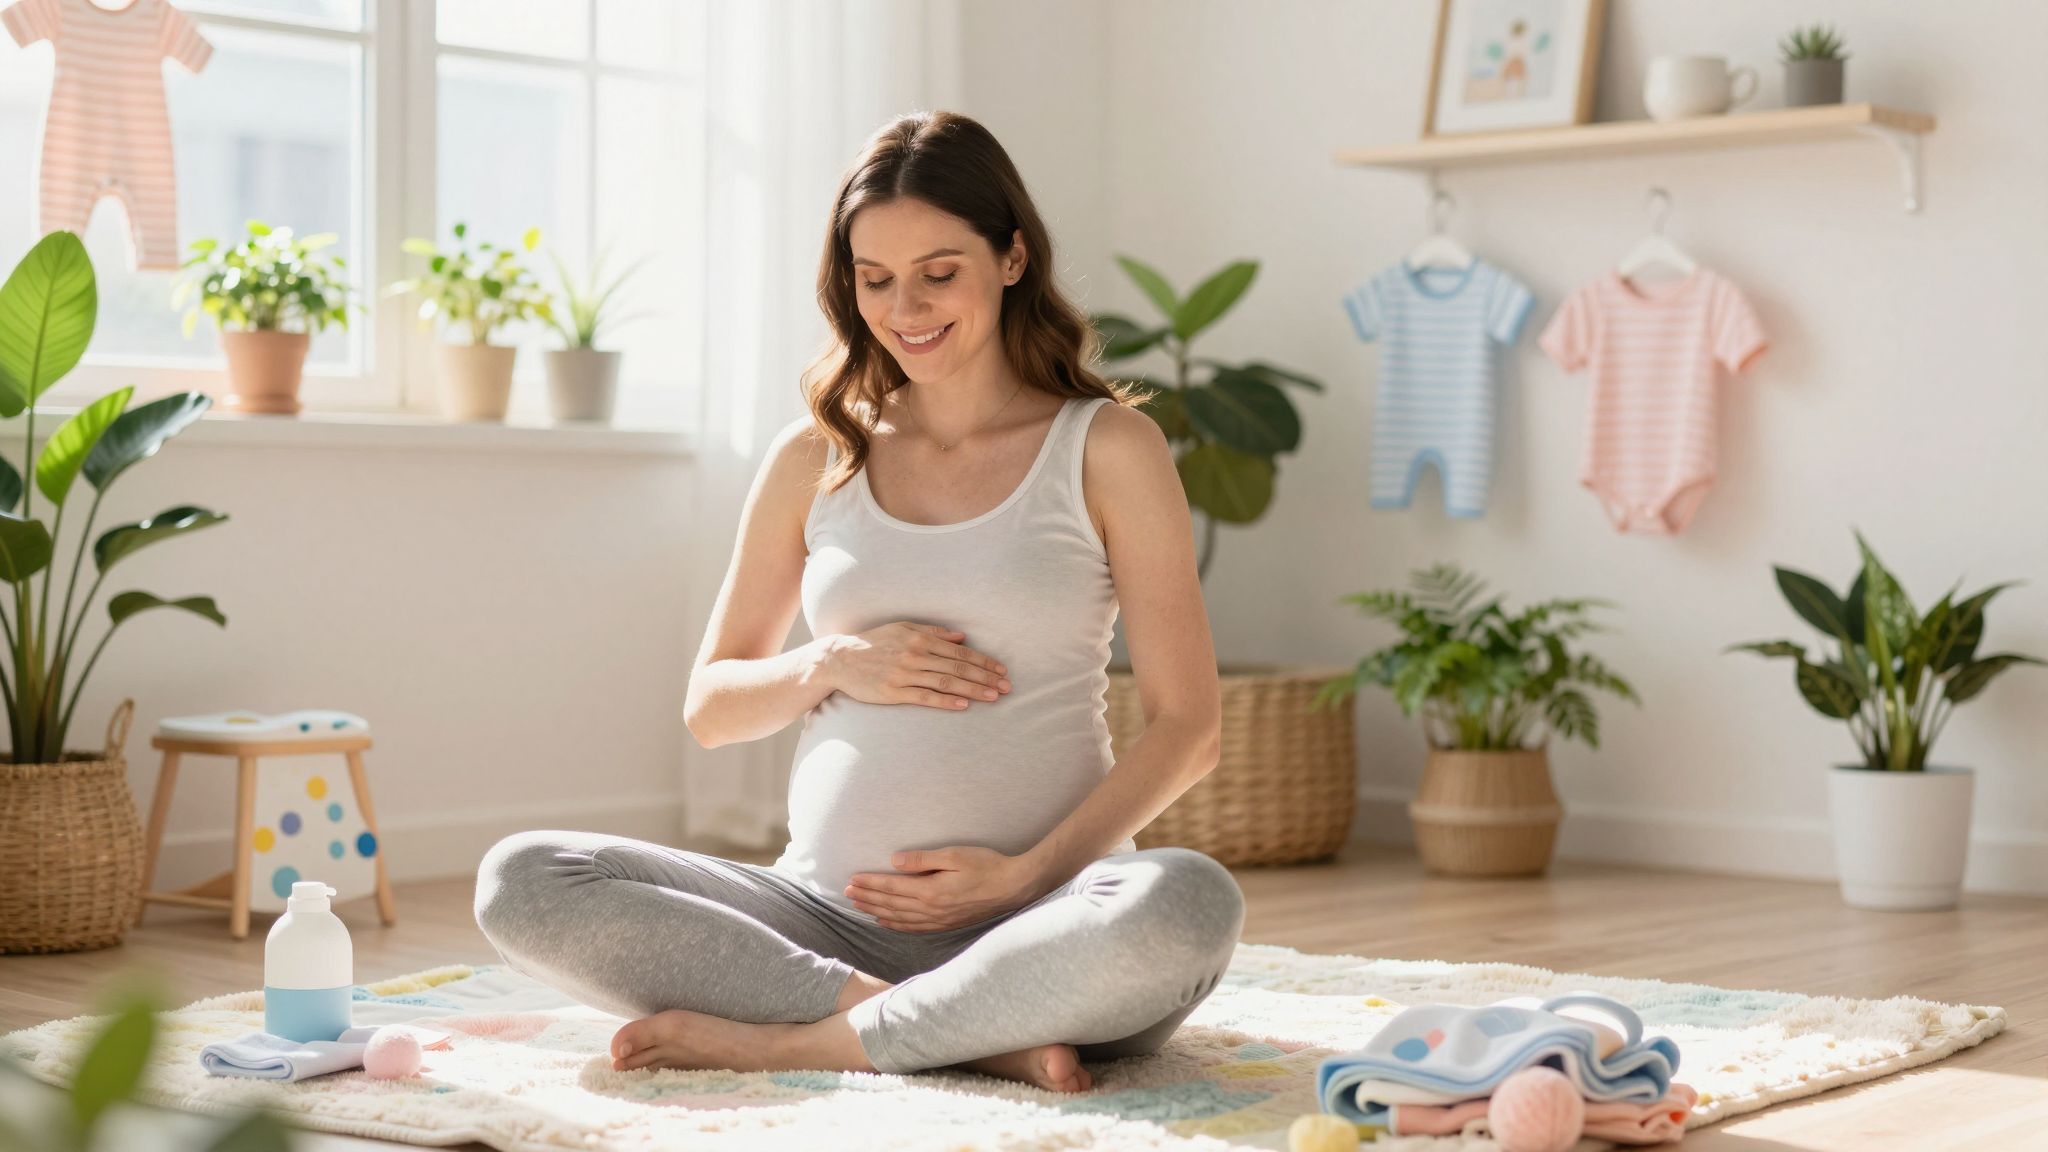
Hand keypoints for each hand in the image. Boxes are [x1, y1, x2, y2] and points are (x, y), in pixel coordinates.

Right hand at [825, 622, 1011, 709]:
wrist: (840, 658)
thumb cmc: (874, 642)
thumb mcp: (903, 628)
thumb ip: (932, 632)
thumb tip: (961, 637)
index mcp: (919, 638)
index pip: (959, 652)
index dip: (983, 661)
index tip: (1001, 670)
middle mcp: (915, 655)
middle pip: (957, 667)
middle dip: (985, 677)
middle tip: (1006, 687)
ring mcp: (904, 674)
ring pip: (946, 682)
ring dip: (972, 690)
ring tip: (993, 697)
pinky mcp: (893, 692)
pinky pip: (925, 697)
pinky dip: (946, 701)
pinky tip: (963, 705)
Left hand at [846, 846, 1042, 931]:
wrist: (1013, 887)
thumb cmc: (986, 865)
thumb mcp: (954, 855)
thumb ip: (923, 859)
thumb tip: (895, 861)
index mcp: (930, 890)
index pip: (891, 887)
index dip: (870, 883)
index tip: (852, 879)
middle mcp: (931, 909)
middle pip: (891, 904)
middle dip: (867, 897)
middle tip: (847, 892)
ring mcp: (939, 920)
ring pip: (899, 918)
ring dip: (877, 911)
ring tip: (859, 906)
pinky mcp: (947, 924)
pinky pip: (914, 928)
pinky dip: (896, 925)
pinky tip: (886, 922)